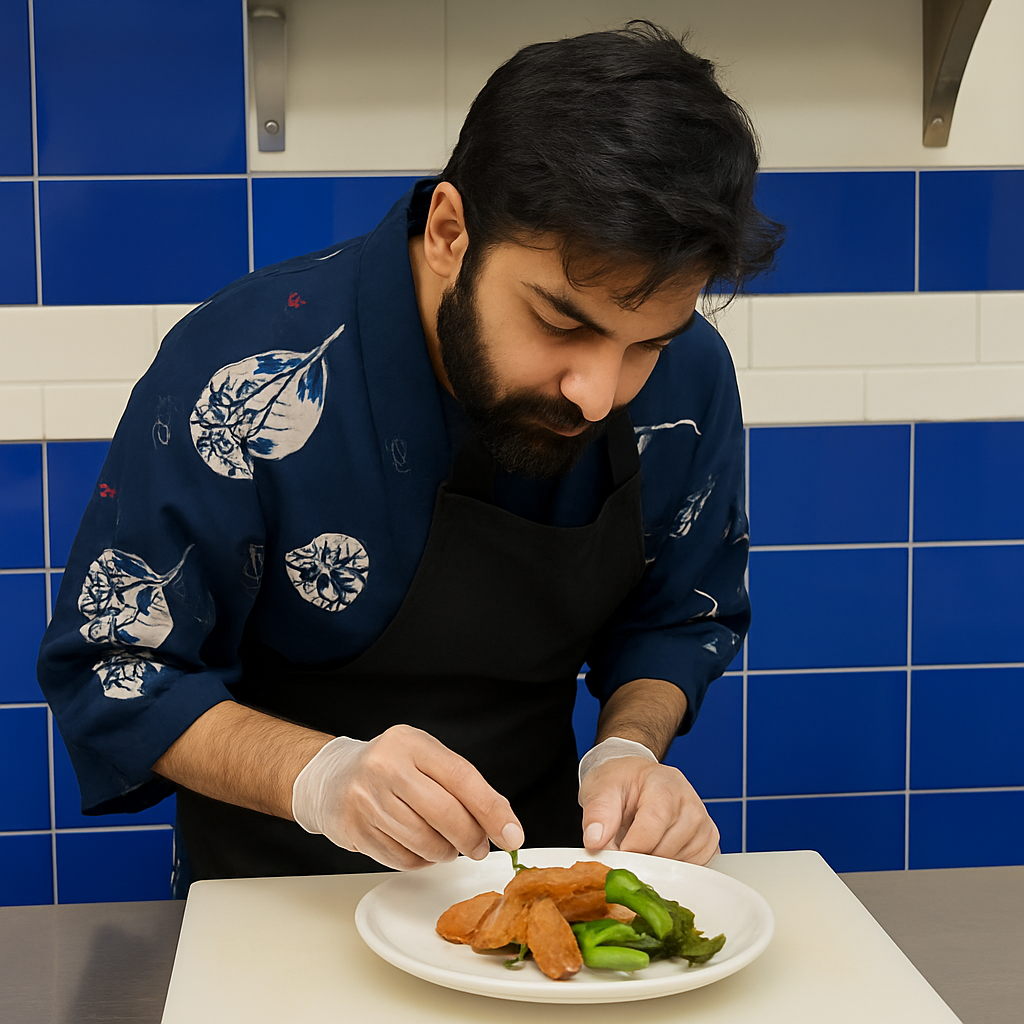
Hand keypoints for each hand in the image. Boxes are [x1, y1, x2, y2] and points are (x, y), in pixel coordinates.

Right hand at [292, 725, 523, 870]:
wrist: (332, 778)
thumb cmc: (391, 768)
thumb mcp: (425, 758)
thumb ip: (462, 784)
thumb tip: (503, 823)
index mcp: (410, 743)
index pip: (462, 777)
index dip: (492, 810)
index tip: (513, 834)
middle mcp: (386, 767)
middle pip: (445, 814)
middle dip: (472, 838)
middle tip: (480, 846)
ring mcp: (366, 800)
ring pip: (425, 843)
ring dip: (447, 852)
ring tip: (448, 845)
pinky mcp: (355, 831)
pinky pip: (403, 860)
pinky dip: (421, 860)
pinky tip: (420, 847)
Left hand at [579, 755, 718, 864]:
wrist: (635, 778)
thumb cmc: (620, 782)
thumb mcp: (600, 788)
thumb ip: (597, 814)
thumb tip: (595, 842)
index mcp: (664, 783)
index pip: (653, 826)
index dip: (631, 847)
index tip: (616, 853)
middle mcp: (689, 801)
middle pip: (667, 849)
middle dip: (641, 857)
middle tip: (624, 848)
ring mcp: (703, 820)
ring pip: (681, 862)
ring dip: (656, 863)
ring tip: (642, 843)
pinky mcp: (708, 839)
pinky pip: (694, 866)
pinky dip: (674, 867)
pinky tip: (659, 850)